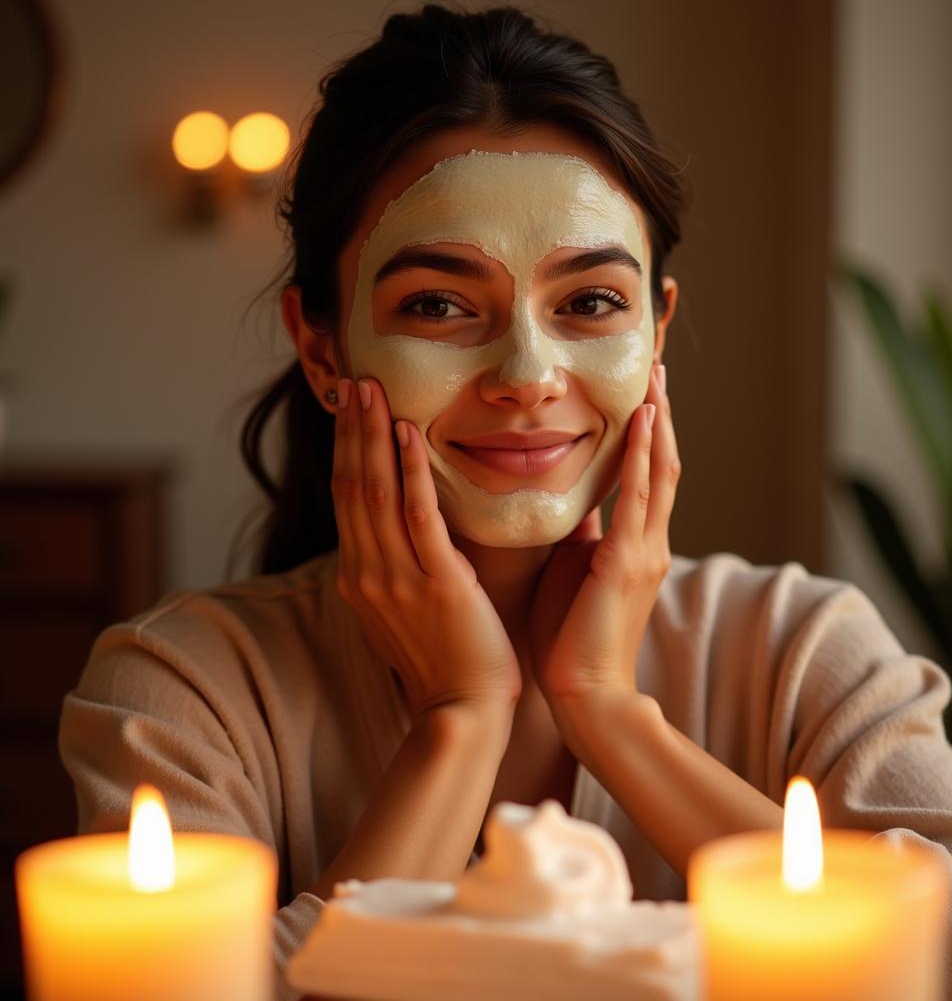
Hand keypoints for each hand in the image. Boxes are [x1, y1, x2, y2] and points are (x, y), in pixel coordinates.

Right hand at [332, 377, 521, 718]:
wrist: (464, 710)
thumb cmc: (444, 659)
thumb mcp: (406, 607)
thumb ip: (398, 565)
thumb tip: (403, 528)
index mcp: (361, 576)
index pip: (346, 500)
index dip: (346, 450)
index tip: (349, 410)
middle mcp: (368, 573)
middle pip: (352, 487)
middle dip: (351, 431)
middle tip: (354, 382)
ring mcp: (397, 578)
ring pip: (376, 493)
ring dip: (372, 437)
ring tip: (372, 391)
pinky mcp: (437, 583)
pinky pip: (419, 516)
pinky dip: (411, 472)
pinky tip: (408, 434)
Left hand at [530, 365, 679, 706]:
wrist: (584, 695)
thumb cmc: (572, 638)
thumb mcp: (578, 572)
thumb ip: (584, 535)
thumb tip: (574, 500)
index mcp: (636, 546)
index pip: (647, 477)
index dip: (648, 435)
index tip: (642, 394)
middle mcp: (649, 543)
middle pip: (662, 465)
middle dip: (661, 417)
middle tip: (657, 369)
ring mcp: (644, 552)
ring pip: (658, 474)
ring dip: (658, 425)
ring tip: (656, 380)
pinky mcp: (626, 563)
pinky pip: (636, 500)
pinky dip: (640, 458)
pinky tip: (643, 423)